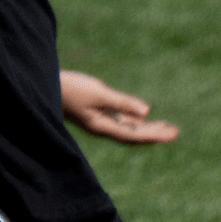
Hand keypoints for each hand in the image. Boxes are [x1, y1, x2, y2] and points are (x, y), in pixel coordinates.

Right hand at [60, 71, 179, 144]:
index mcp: (103, 126)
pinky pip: (120, 120)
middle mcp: (102, 127)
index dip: (155, 135)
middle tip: (176, 132)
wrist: (44, 86)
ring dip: (147, 128)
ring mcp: (98, 120)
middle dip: (155, 133)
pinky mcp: (95, 112)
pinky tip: (143, 117)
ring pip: (128, 128)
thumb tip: (147, 112)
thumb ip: (122, 102)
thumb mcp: (98, 93)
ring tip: (167, 127)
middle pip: (134, 135)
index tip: (173, 133)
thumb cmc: (70, 88)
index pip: (135, 136)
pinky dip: (134, 120)